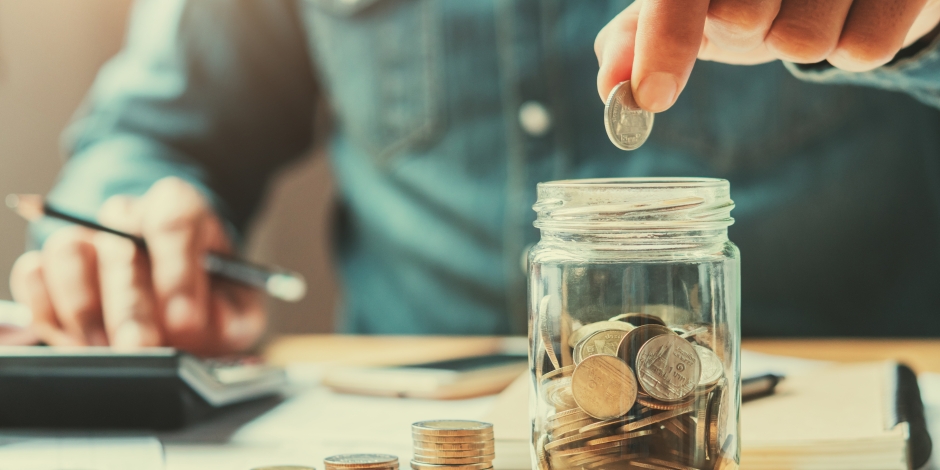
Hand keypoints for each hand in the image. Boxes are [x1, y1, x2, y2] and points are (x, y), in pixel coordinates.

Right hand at [9, 177, 265, 354]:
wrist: (177, 296)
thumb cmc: (208, 298)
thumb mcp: (237, 306)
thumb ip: (233, 313)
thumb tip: (209, 320)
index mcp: (180, 210)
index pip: (174, 219)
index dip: (178, 271)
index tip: (184, 317)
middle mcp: (128, 215)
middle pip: (119, 245)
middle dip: (130, 306)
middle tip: (142, 348)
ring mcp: (86, 235)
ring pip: (68, 251)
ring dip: (86, 309)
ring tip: (108, 351)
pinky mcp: (48, 265)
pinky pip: (32, 274)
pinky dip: (49, 309)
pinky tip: (78, 341)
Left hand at [595, 0, 939, 111]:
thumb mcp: (691, 4)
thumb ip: (640, 39)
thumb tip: (610, 86)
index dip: (663, 43)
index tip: (653, 97)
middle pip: (743, 17)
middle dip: (746, 31)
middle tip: (761, 9)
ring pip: (804, 39)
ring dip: (800, 42)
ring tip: (811, 6)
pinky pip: (863, 50)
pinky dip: (850, 48)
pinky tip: (852, 12)